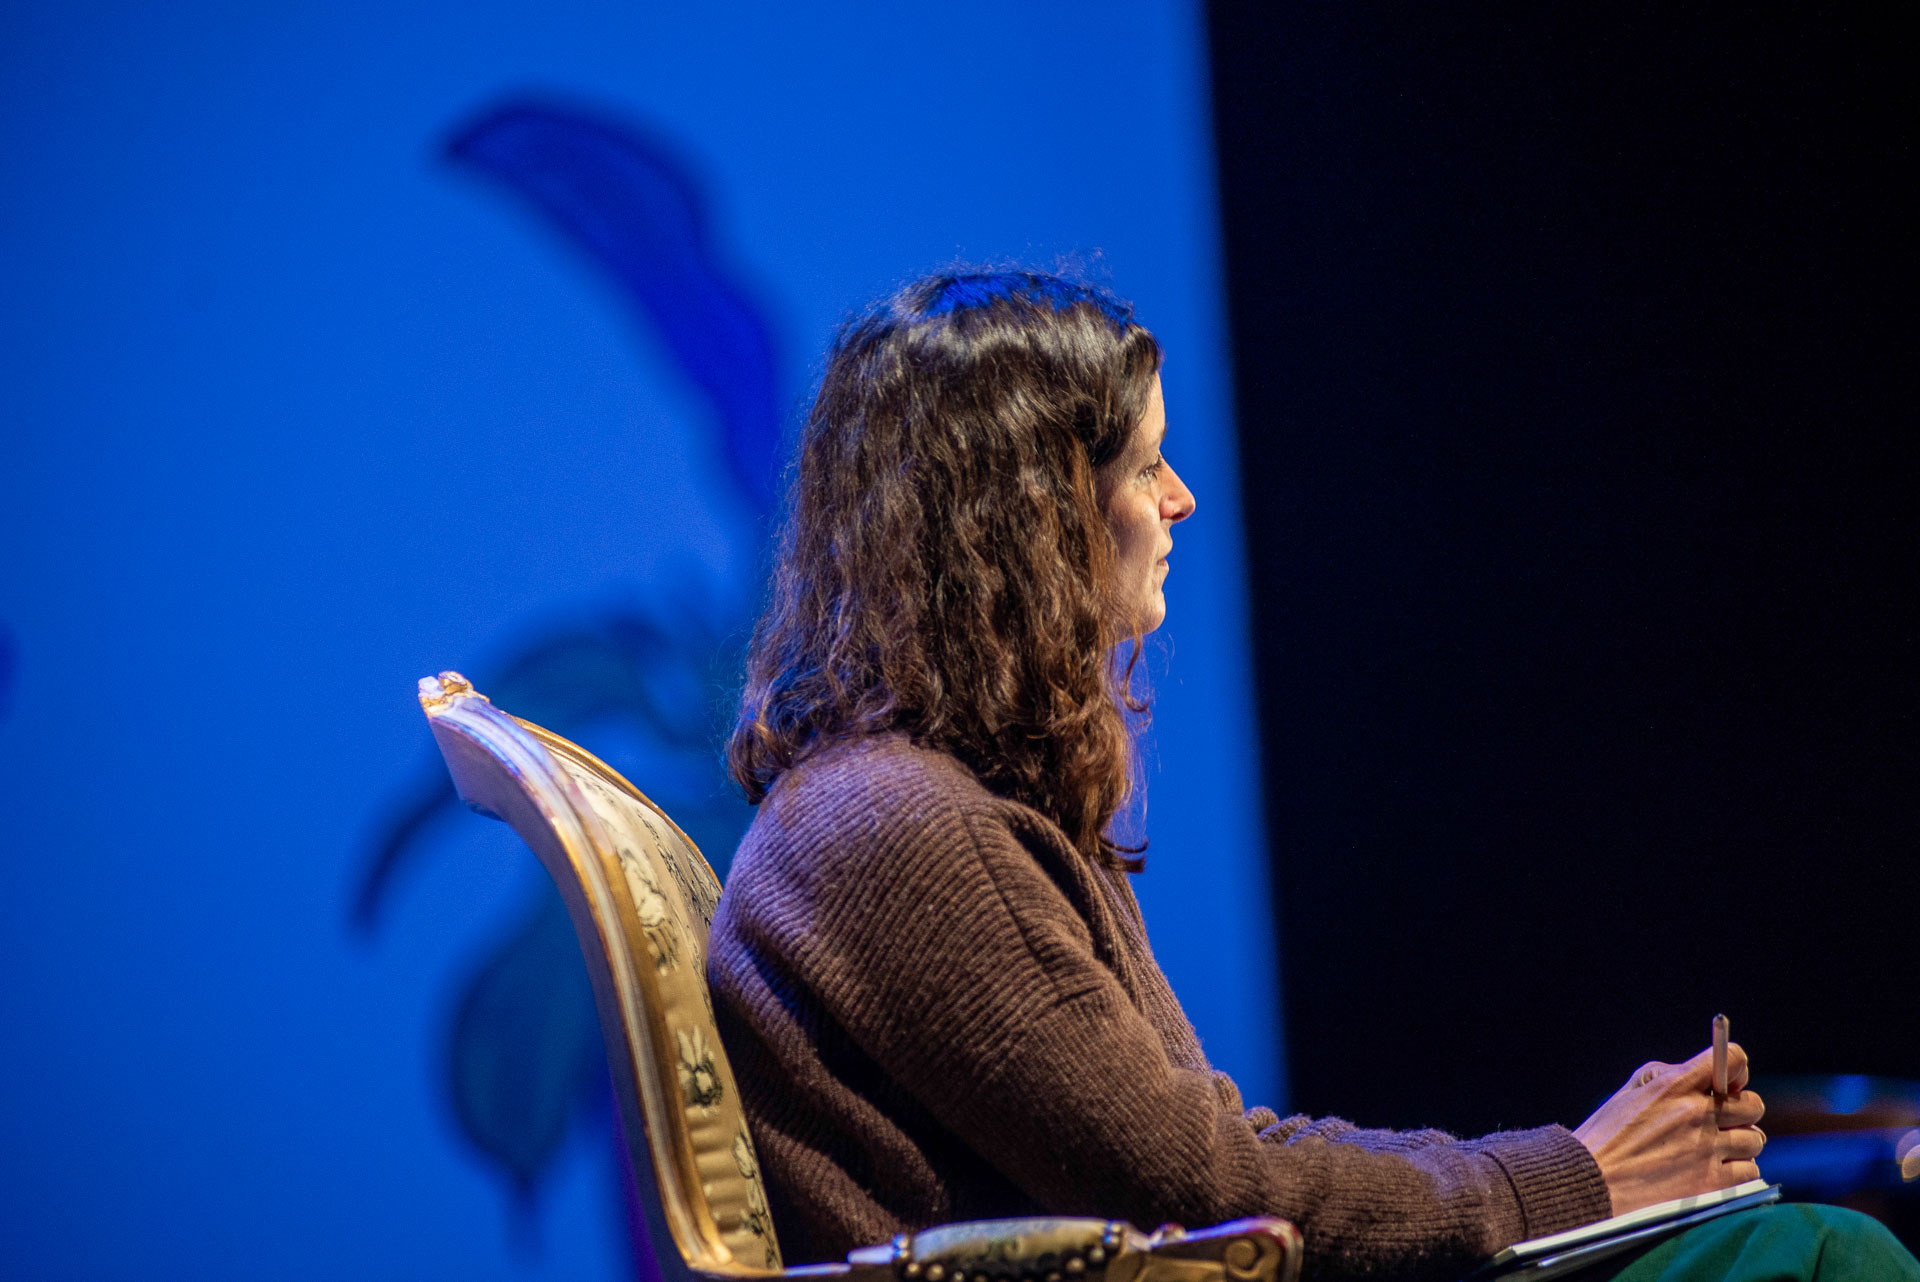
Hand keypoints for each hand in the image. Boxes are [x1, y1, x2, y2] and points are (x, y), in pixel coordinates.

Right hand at [1573, 1042, 1765, 1216]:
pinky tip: (1715, 1169)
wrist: (1591, 1182)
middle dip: (1741, 1111)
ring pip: (1754, 1139)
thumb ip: (1668, 1075)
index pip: (1733, 1059)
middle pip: (1752, 1104)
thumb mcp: (1630, 1091)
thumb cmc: (1607, 1135)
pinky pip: (1749, 1170)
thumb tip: (1706, 1074)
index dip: (1736, 1069)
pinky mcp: (1711, 1182)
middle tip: (1722, 1121)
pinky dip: (1737, 1170)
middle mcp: (1695, 1113)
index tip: (1729, 1083)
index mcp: (1674, 1085)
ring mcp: (1706, 1149)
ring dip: (1739, 1143)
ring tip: (1715, 1149)